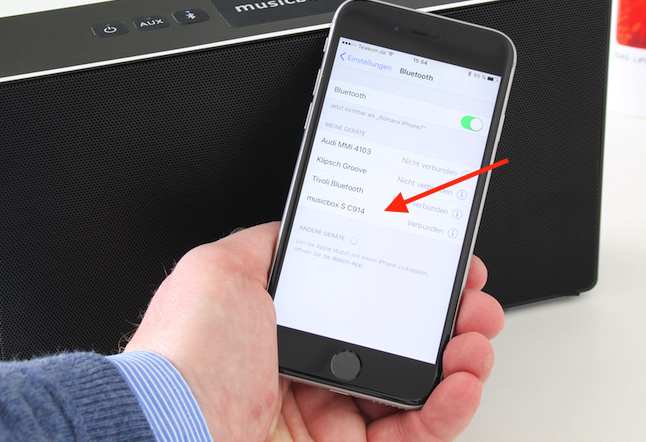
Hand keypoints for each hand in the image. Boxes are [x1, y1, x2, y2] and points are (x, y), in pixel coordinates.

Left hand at [126, 222, 503, 441]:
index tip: (439, 269)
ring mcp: (328, 415)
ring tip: (476, 341)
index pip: (363, 300)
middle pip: (397, 343)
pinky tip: (459, 384)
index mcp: (282, 325)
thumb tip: (297, 225)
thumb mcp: (219, 270)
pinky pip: (412, 436)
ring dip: (459, 362)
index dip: (406, 284)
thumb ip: (265, 244)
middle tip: (472, 303)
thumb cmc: (186, 354)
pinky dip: (447, 411)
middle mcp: (308, 369)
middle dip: (446, 319)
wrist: (169, 428)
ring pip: (415, 390)